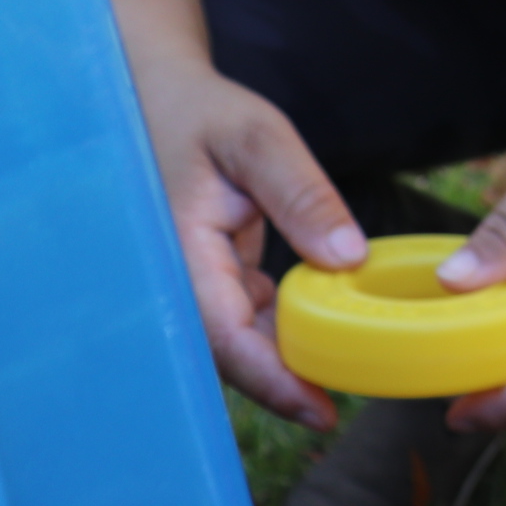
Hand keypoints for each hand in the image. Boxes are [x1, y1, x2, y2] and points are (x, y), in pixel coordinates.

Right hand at [140, 59, 365, 429]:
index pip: (223, 334)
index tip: (317, 408)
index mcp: (179, 250)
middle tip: (339, 406)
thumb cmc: (203, 114)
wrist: (158, 98)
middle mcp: (180, 277)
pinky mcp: (214, 274)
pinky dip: (283, 324)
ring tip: (344, 373)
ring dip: (286, 355)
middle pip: (230, 351)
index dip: (270, 377)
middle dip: (282, 381)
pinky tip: (326, 329)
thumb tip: (347, 255)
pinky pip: (247, 314)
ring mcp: (195, 279)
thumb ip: (300, 194)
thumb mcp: (257, 138)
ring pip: (240, 338)